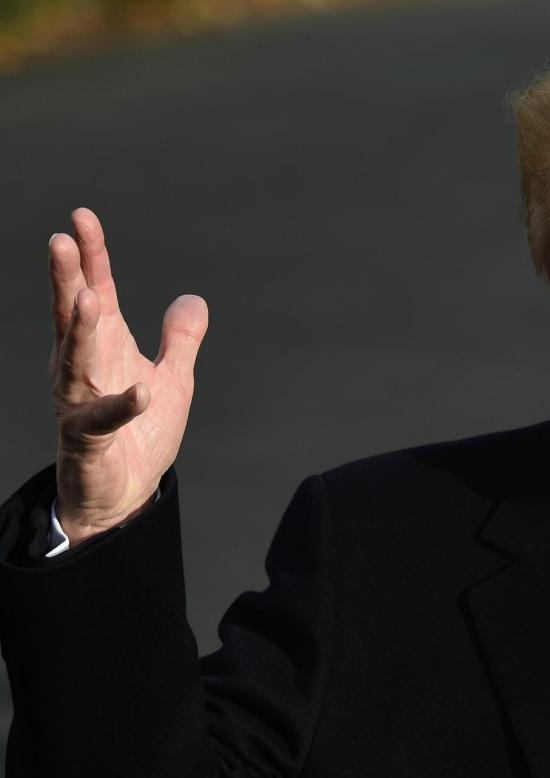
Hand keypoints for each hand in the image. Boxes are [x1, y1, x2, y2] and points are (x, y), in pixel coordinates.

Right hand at [49, 208, 207, 545]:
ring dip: (81, 329)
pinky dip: (122, 404)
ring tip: (89, 296)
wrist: (124, 492)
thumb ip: (179, 341)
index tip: (82, 218)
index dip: (91, 257)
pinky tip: (140, 389)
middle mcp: (84, 367)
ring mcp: (81, 401)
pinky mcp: (88, 438)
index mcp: (104, 348)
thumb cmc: (139, 434)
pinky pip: (102, 419)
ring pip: (75, 359)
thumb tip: (193, 300)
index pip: (96, 293)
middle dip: (68, 279)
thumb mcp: (170, 379)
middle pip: (74, 316)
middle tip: (62, 241)